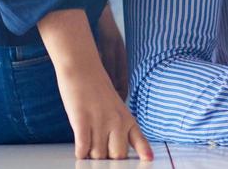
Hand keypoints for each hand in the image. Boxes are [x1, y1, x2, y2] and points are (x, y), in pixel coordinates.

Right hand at [38, 8, 152, 159]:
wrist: (82, 68)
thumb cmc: (97, 90)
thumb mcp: (117, 109)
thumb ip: (122, 130)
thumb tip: (121, 153)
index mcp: (127, 119)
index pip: (139, 142)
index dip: (143, 154)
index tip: (148, 161)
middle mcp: (117, 122)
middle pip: (116, 157)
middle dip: (106, 160)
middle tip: (99, 154)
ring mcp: (100, 121)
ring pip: (97, 155)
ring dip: (90, 155)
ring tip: (87, 145)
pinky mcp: (82, 121)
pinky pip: (83, 149)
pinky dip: (80, 153)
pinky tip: (80, 149)